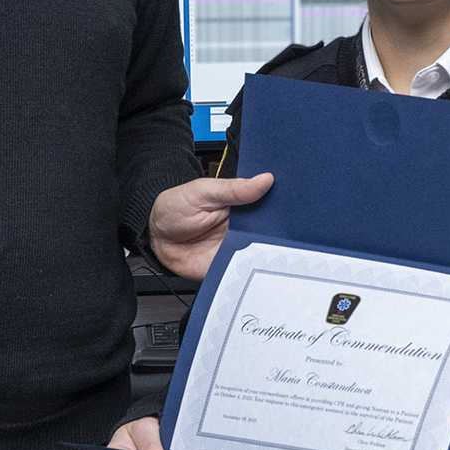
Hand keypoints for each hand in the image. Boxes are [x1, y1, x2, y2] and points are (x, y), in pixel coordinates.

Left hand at [149, 172, 273, 280]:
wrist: (155, 236)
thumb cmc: (176, 208)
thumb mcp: (204, 191)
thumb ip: (234, 189)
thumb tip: (265, 179)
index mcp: (242, 204)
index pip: (271, 204)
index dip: (283, 205)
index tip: (294, 204)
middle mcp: (244, 227)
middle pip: (272, 231)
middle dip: (280, 232)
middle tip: (280, 230)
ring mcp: (237, 247)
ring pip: (263, 252)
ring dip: (267, 252)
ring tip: (266, 247)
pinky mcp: (229, 266)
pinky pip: (245, 270)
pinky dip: (251, 270)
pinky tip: (254, 266)